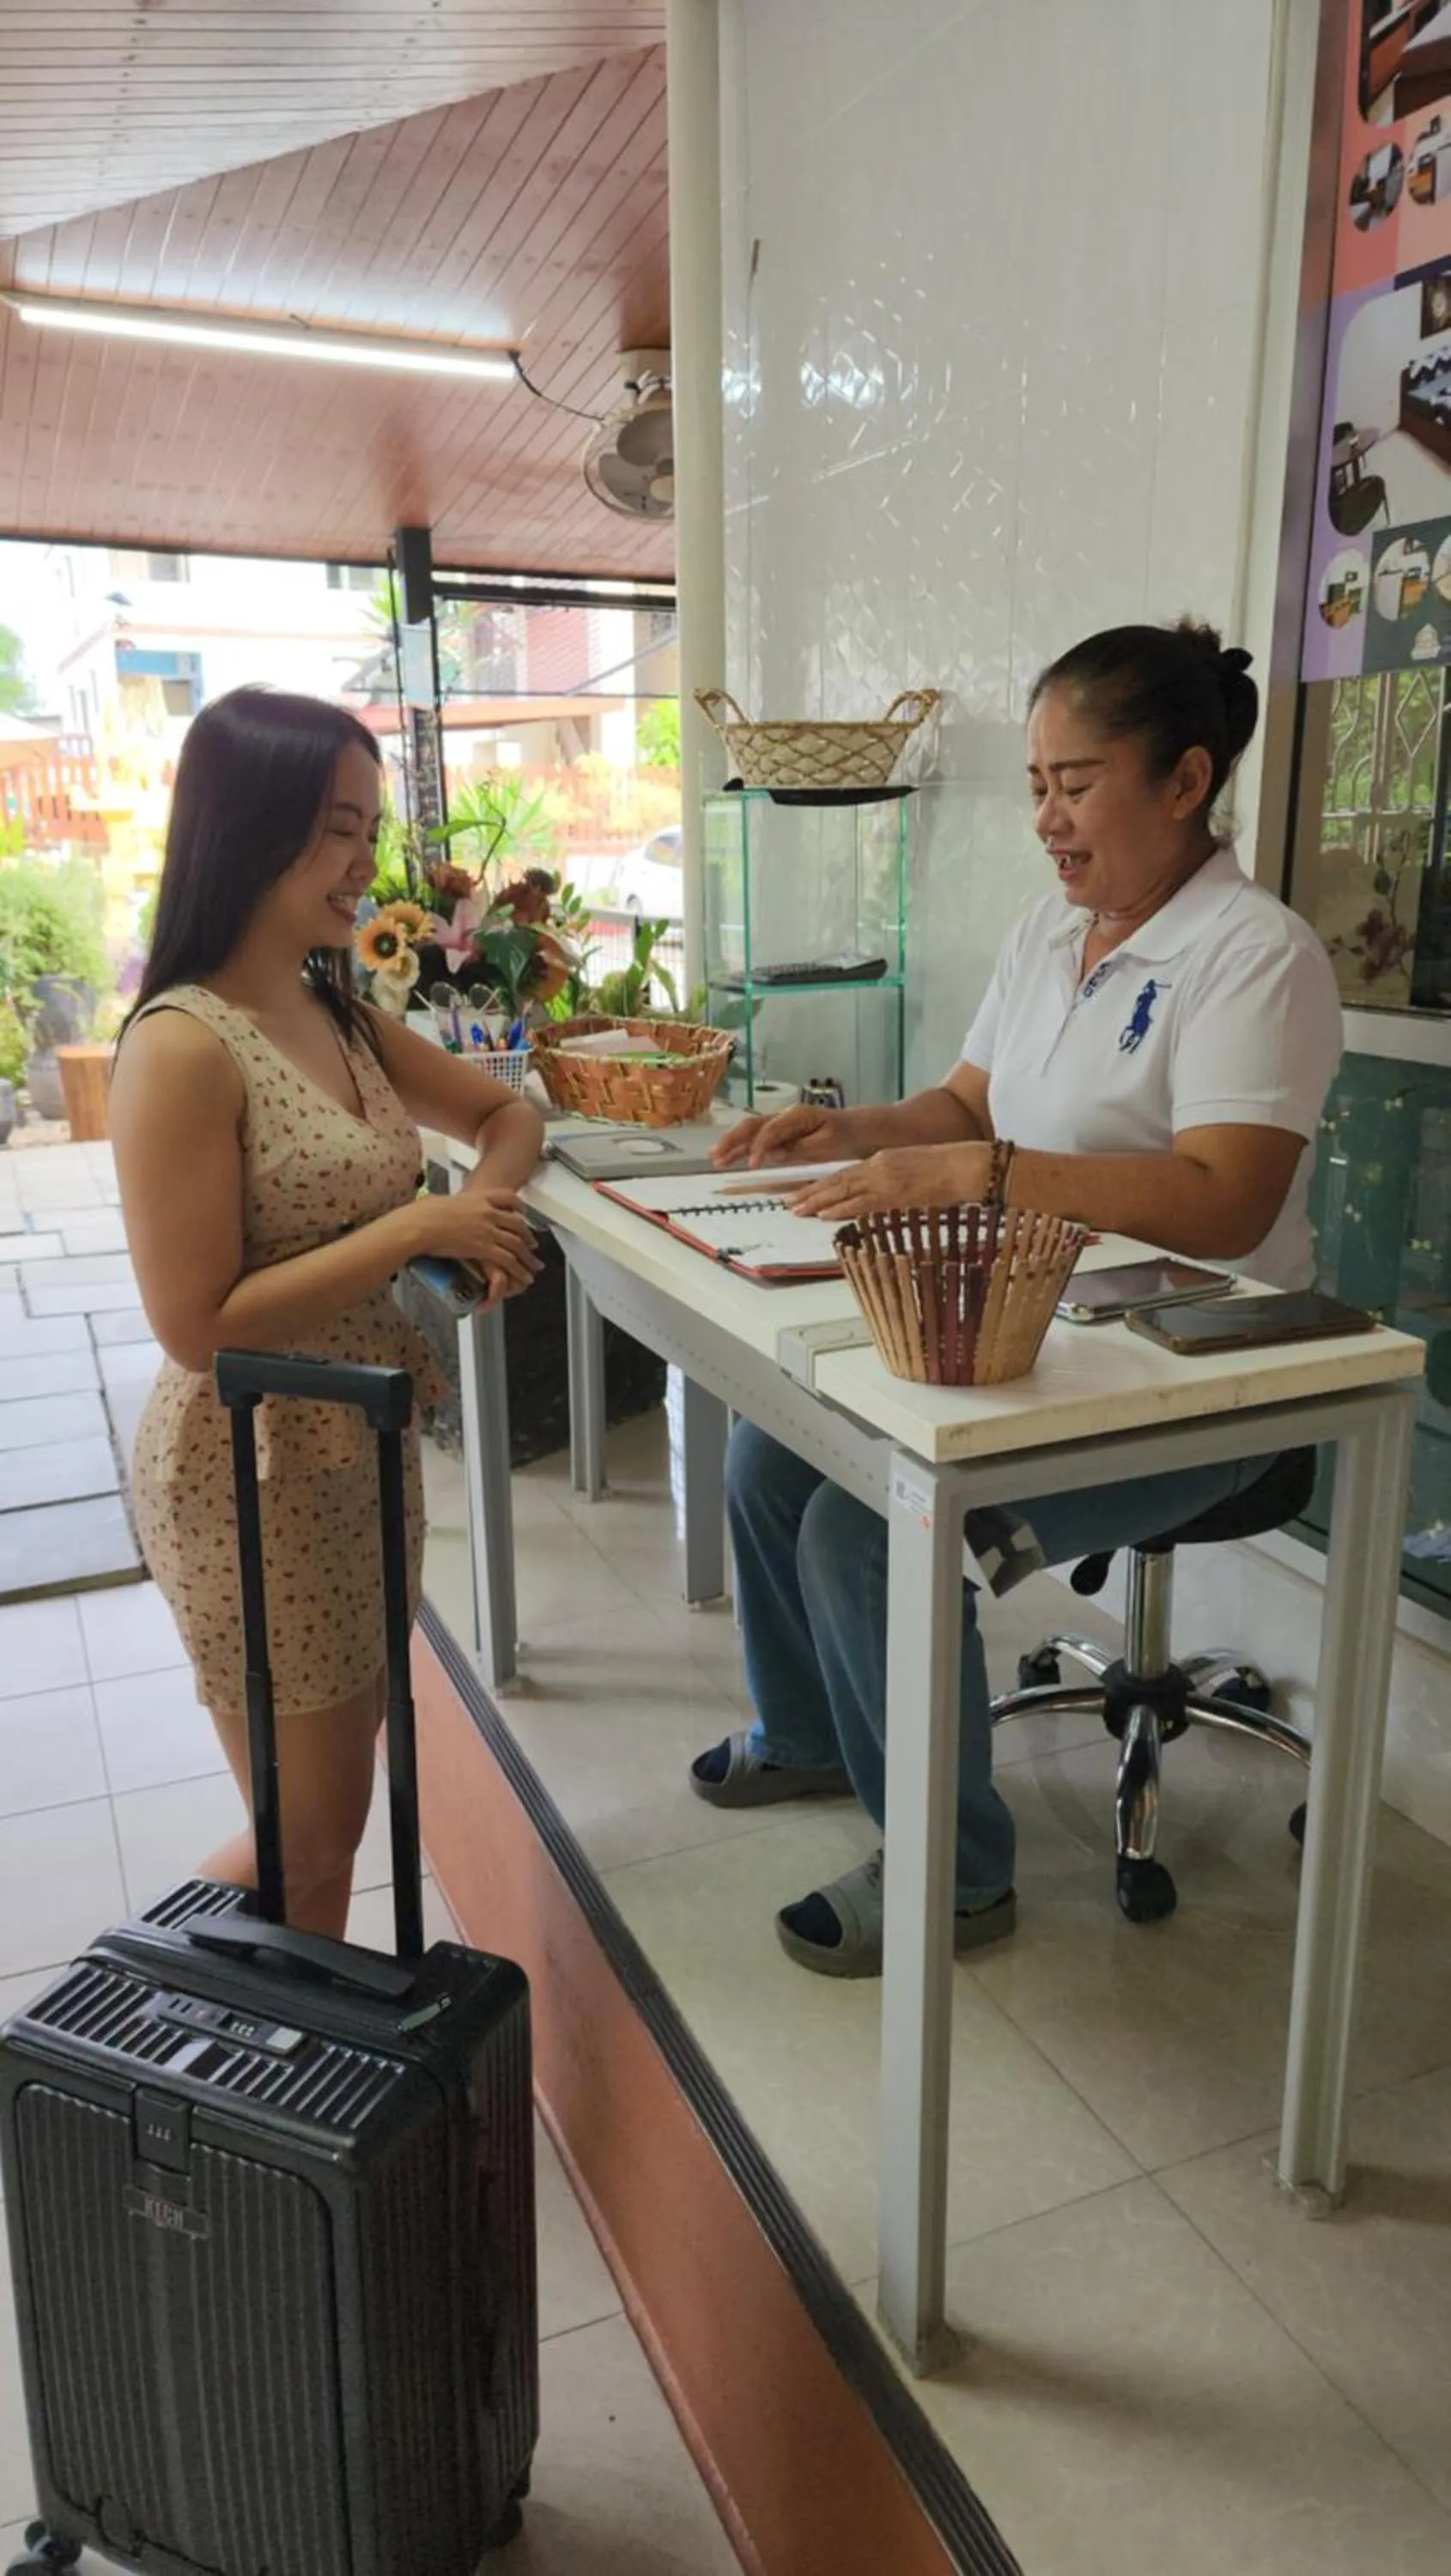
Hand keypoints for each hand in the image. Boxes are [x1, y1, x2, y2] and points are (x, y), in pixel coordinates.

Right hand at [415, 1186, 542, 1302]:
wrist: (419, 1225)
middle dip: (527, 1235)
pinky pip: (508, 1259)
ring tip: (534, 1265)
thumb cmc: (422, 1213)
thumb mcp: (441, 1201)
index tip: (523, 1213)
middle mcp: (488, 1212)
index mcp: (478, 1197)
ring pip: (516, 1243)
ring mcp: (488, 1230)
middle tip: (533, 1245)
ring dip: (528, 1256)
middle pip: (517, 1223)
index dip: (519, 1206)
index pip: (507, 1197)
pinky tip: (525, 1275)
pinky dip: (520, 1269)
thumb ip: (451, 1205)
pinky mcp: (484, 1247)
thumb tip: (442, 1208)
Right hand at [711, 1103, 849, 1170]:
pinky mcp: (780, 1134)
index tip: (751, 1166)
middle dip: (733, 1141)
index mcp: (797, 1115)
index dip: (759, 1147)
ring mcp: (780, 1124)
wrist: (856, 1130)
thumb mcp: (828, 1144)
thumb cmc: (845, 1136)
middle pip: (753, 1126)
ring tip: (714, 1158)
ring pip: (750, 1132)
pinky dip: (741, 1148)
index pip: (771, 1130)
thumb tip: (774, 1154)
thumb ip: (801, 1148)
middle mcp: (784, 1116)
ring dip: (732, 1144)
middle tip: (717, 1157)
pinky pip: (756, 1139)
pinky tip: (727, 1156)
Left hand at [786, 1143, 989, 1220]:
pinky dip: (840, 1208)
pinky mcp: (895, 1194)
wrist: (967, 1166)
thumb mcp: (913, 1170)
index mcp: (883, 1160)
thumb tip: (879, 1197)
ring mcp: (885, 1180)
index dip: (822, 1184)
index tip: (803, 1192)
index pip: (845, 1174)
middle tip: (788, 1202)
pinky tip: (824, 1215)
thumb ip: (892, 1181)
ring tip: (795, 1209)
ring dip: (816, 1201)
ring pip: (842, 1190)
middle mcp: (879, 1166)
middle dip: (810, 1193)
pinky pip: (861, 1203)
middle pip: (837, 1181)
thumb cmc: (948, 1169)